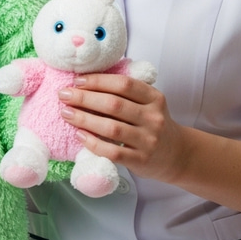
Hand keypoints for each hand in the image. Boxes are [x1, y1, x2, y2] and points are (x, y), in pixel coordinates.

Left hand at [58, 73, 185, 183]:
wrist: (177, 155)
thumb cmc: (153, 123)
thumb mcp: (149, 102)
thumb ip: (127, 92)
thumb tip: (88, 78)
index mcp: (154, 97)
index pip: (123, 84)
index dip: (98, 80)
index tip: (77, 80)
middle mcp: (153, 117)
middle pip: (114, 104)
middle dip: (84, 98)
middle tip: (64, 94)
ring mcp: (149, 140)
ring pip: (112, 128)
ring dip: (84, 119)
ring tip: (66, 113)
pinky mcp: (141, 161)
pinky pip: (113, 152)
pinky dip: (93, 143)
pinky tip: (79, 135)